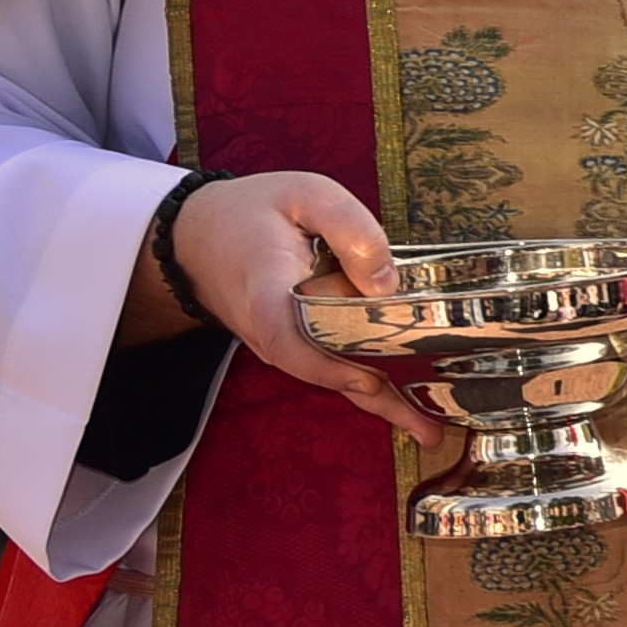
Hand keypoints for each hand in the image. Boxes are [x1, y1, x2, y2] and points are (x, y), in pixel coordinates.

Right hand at [115, 169, 457, 445]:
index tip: (367, 378)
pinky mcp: (294, 343)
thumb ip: (351, 228)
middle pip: (325, 373)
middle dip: (378, 402)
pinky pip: (331, 368)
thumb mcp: (303, 194)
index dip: (327, 364)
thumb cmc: (252, 212)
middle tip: (430, 432)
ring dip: (381, 404)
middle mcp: (272, 329)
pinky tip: (409, 402)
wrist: (196, 236)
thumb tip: (386, 282)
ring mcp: (282, 342)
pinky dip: (368, 386)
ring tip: (430, 432)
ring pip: (332, 378)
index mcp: (269, 290)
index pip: (289, 339)